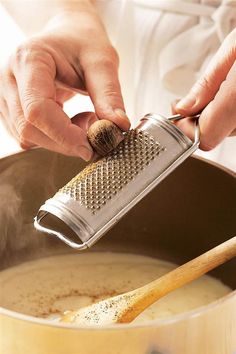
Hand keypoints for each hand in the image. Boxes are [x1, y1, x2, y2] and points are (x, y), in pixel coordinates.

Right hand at [0, 3, 129, 159]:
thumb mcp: (102, 62)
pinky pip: (29, 138)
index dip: (64, 134)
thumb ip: (109, 95)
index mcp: (29, 60)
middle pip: (29, 129)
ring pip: (27, 138)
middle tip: (95, 132)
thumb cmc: (83, 43)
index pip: (38, 110)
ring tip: (84, 118)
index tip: (92, 145)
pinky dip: (54, 139)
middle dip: (66, 141)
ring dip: (61, 140)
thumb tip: (118, 126)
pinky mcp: (11, 109)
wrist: (67, 36)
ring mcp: (5, 95)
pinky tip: (69, 121)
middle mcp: (9, 78)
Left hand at [173, 28, 235, 150]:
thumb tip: (184, 108)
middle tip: (201, 96)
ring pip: (230, 130)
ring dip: (219, 114)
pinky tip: (235, 93)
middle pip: (217, 134)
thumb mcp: (234, 48)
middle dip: (202, 117)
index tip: (180, 116)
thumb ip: (207, 84)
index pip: (205, 137)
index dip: (188, 129)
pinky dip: (232, 112)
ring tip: (226, 87)